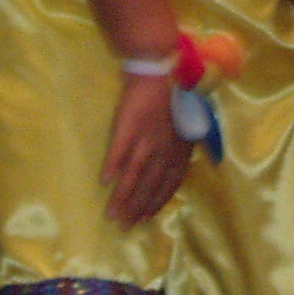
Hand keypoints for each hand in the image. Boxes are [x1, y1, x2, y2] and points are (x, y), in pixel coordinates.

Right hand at [101, 72, 191, 226]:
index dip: (158, 201)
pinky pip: (120, 148)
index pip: (170, 181)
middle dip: (139, 207)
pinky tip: (105, 182)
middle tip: (125, 226)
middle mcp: (165, 146)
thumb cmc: (176, 96)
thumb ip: (181, 149)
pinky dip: (114, 165)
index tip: (147, 218)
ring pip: (135, 172)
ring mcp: (148, 136)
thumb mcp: (188, 126)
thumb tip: (175, 171)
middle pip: (151, 182)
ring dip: (124, 195)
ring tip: (113, 215)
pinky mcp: (130, 124)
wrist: (164, 68)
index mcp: (181, 147)